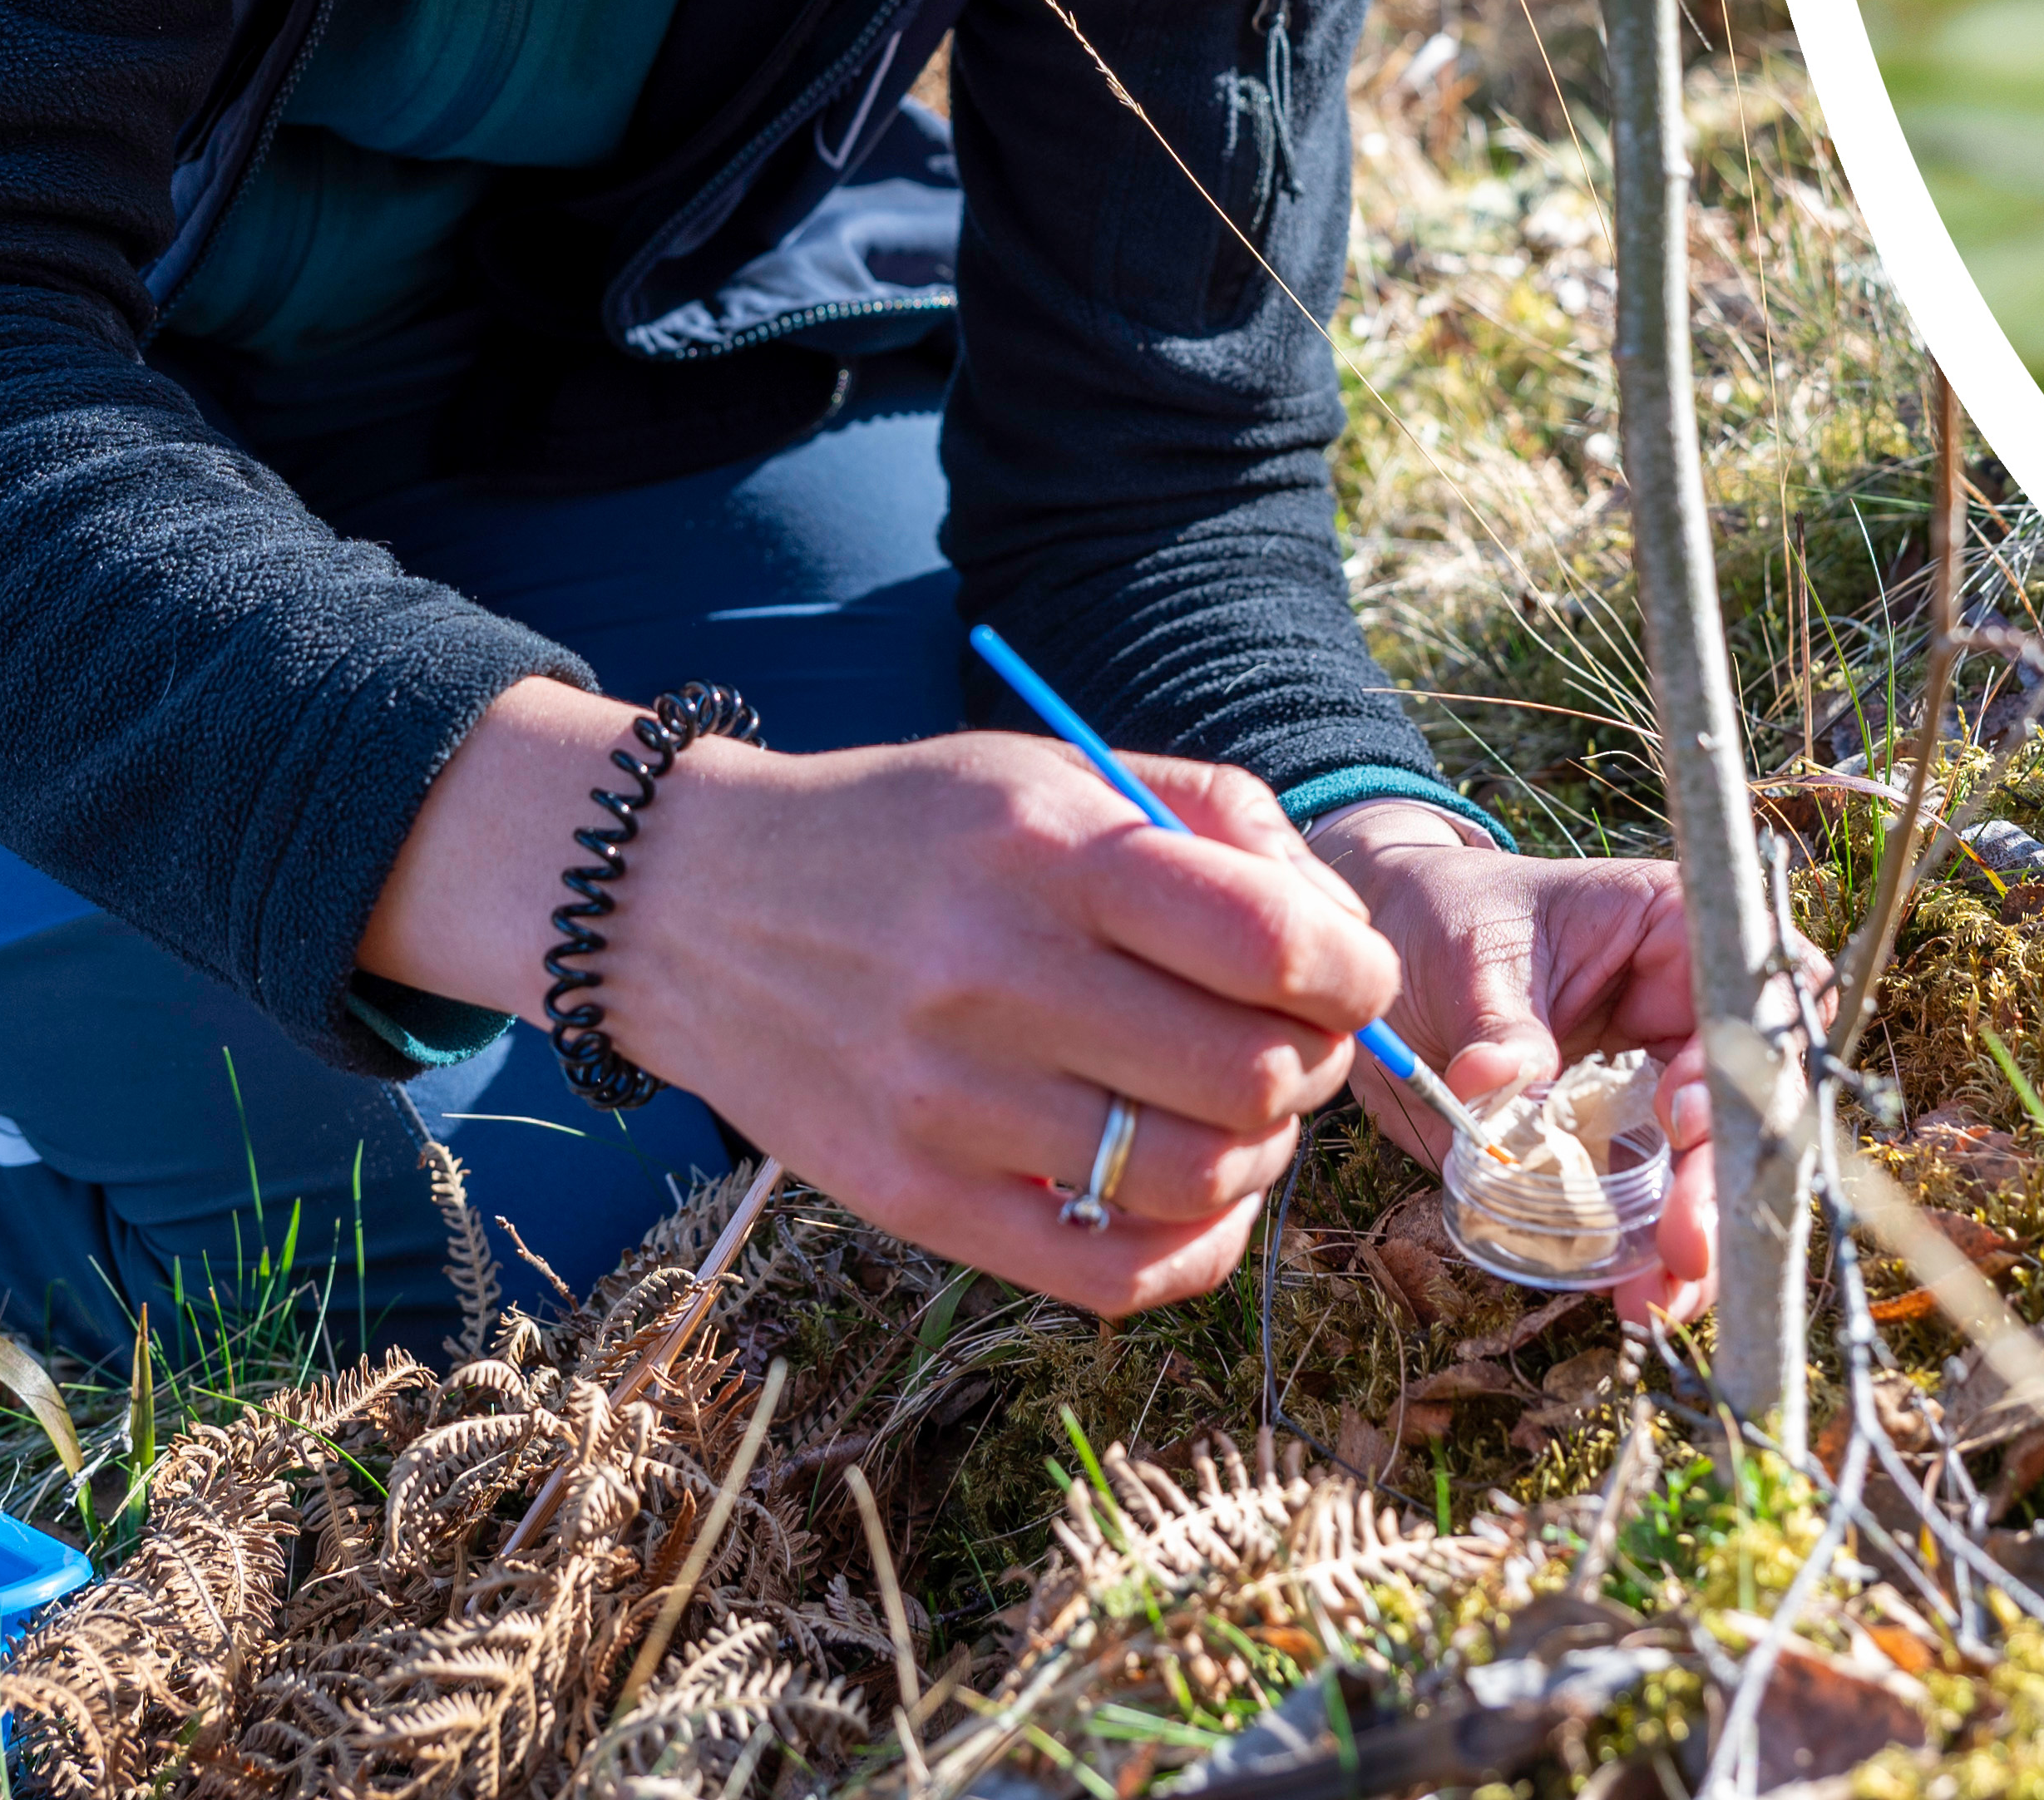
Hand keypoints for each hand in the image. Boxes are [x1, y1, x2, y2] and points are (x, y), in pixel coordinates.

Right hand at [358, 684, 1397, 1314]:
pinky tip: (1191, 1195)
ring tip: (1231, 1110)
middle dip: (1311, 1064)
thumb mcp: (1047, 771)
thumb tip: (1343, 931)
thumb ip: (1210, 821)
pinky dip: (1194, 1246)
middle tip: (1288, 1043)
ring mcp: (950, 1102)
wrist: (690, 905)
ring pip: (1197, 1180)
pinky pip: (1113, 1272)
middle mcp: (995, 978)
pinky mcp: (917, 1199)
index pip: (1269, 943)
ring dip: (1257, 1153)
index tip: (1350, 973)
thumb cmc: (907, 832)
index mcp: (1045, 854)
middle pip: (1250, 1075)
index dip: (1353, 972)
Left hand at [1306, 805, 1718, 1322]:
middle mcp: (1691, 1012)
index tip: (1680, 1120)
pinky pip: (1659, 1200)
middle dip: (1723, 1181)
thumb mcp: (1471, 957)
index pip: (1753, 997)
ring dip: (1698, 1239)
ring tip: (1658, 1300)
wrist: (1402, 945)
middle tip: (1686, 1250)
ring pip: (1716, 1167)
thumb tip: (1492, 1083)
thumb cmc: (1451, 919)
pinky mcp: (1629, 1140)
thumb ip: (1499, 1022)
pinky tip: (1639, 1299)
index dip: (1735, 1063)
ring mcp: (1666, 1080)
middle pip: (1750, 1102)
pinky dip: (1654, 1253)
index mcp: (1675, 933)